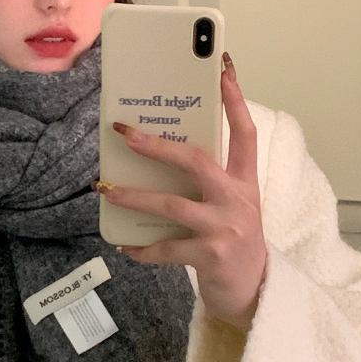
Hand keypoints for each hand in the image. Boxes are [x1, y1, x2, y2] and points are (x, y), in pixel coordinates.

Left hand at [95, 52, 266, 333]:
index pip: (244, 132)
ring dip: (134, 196)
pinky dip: (141, 247)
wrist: (254, 293)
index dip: (234, 99)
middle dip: (157, 145)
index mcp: (245, 181)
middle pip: (197, 160)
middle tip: (125, 133)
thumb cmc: (235, 243)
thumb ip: (208, 182)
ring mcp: (225, 227)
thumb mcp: (232, 206)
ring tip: (106, 190)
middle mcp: (238, 199)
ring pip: (172, 203)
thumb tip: (157, 155)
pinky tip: (124, 245)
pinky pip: (166, 247)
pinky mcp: (210, 256)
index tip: (222, 68)